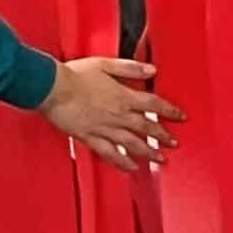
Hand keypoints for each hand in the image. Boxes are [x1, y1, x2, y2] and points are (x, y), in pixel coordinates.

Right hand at [40, 59, 184, 171]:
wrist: (52, 88)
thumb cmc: (75, 75)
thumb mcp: (106, 64)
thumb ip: (131, 68)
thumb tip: (152, 70)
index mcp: (124, 97)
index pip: (154, 105)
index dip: (170, 111)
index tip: (181, 117)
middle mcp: (118, 115)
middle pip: (148, 128)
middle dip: (164, 136)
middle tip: (174, 143)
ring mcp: (105, 129)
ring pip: (133, 144)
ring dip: (149, 152)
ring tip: (160, 159)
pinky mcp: (90, 138)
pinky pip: (111, 153)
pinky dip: (123, 162)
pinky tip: (131, 167)